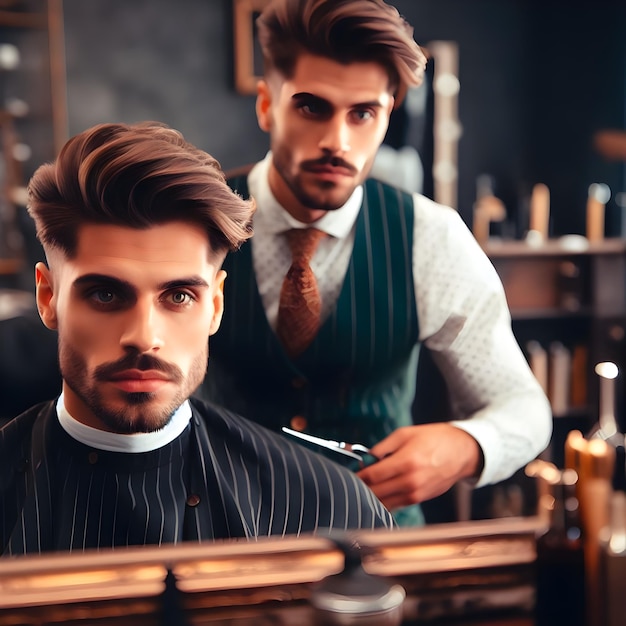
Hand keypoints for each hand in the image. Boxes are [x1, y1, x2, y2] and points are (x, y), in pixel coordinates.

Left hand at [356, 424, 482, 510]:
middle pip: (375, 492)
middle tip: (352, 480)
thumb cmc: (432, 439)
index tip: (348, 473)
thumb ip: (382, 448)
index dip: (356, 476)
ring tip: (363, 486)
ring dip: (370, 496)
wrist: (460, 452)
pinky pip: (394, 505)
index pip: (372, 476)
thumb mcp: (404, 434)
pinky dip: (383, 500)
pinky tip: (378, 491)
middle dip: (361, 487)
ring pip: (383, 503)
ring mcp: (415, 494)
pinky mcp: (419, 500)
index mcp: (406, 462)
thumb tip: (364, 460)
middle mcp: (410, 482)